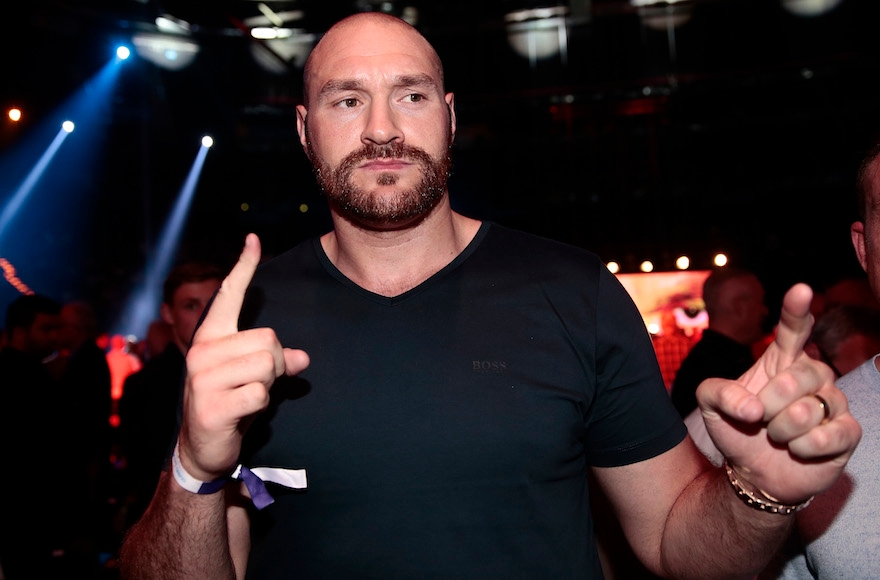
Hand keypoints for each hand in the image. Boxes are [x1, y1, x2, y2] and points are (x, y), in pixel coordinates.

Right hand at [177, 234, 309, 480]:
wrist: (203, 447)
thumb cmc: (230, 402)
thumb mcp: (253, 376)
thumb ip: (275, 359)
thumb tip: (303, 358)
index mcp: (211, 337)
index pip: (228, 296)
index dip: (243, 267)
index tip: (253, 239)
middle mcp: (202, 351)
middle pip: (268, 339)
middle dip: (275, 362)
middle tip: (257, 382)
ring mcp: (202, 378)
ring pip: (266, 364)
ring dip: (268, 384)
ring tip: (247, 396)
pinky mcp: (210, 405)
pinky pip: (260, 393)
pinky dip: (260, 405)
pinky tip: (241, 413)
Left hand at [697, 283, 861, 503]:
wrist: (754, 471)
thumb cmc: (737, 429)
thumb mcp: (710, 405)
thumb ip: (717, 393)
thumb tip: (752, 408)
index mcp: (781, 360)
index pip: (793, 329)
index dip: (796, 310)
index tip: (800, 290)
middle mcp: (812, 375)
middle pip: (795, 378)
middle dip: (768, 405)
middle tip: (760, 420)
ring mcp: (833, 402)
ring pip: (809, 410)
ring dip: (782, 431)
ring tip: (777, 436)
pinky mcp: (847, 432)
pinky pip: (830, 435)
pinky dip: (804, 448)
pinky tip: (798, 450)